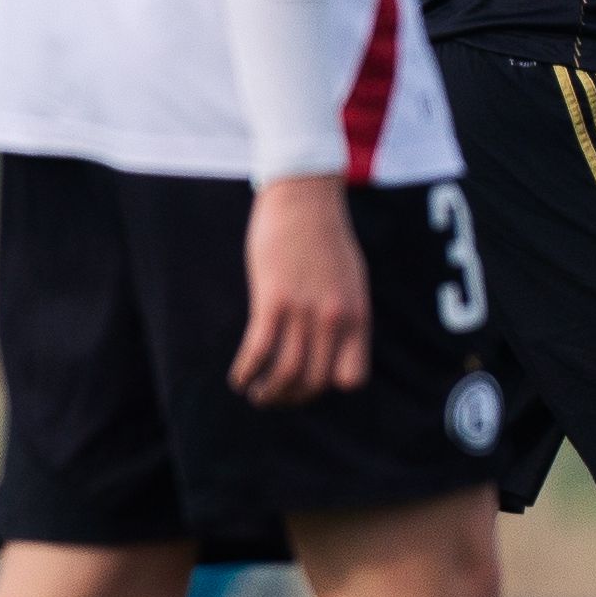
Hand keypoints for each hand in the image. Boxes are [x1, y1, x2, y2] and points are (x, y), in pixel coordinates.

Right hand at [232, 175, 371, 407]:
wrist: (306, 198)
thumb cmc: (325, 237)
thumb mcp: (352, 279)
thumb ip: (344, 312)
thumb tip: (330, 343)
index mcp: (357, 316)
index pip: (351, 377)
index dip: (327, 388)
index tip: (306, 382)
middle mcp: (335, 318)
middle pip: (315, 381)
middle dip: (292, 398)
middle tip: (273, 397)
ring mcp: (305, 310)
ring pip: (287, 373)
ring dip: (268, 392)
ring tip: (255, 393)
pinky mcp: (274, 299)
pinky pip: (260, 349)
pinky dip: (246, 371)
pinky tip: (238, 377)